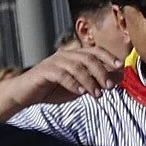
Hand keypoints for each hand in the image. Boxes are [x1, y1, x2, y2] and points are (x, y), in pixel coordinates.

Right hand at [4, 44, 119, 106]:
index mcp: (74, 56)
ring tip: (97, 94)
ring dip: (89, 81)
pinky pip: (61, 75)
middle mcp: (64, 56)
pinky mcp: (44, 71)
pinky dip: (73, 83)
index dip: (108, 57)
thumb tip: (120, 77)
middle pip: (88, 58)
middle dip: (102, 71)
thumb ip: (97, 80)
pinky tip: (80, 92)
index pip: (94, 51)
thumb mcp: (79, 86)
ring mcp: (53, 62)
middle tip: (110, 86)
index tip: (120, 66)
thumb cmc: (53, 89)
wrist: (25, 94)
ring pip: (76, 66)